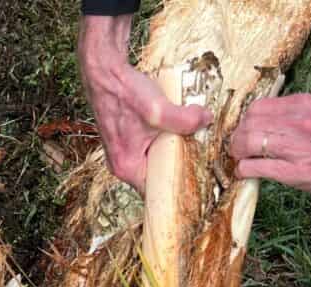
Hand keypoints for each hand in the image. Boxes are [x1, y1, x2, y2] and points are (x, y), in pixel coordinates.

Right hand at [78, 15, 212, 191]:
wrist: (104, 70)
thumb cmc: (123, 92)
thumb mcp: (158, 109)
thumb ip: (184, 119)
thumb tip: (206, 120)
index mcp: (127, 167)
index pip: (157, 192)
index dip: (178, 185)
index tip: (198, 178)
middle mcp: (122, 164)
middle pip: (157, 175)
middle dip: (178, 165)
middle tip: (199, 155)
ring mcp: (123, 152)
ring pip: (155, 159)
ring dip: (171, 150)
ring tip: (189, 140)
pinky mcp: (127, 139)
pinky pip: (150, 147)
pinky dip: (163, 140)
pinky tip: (174, 129)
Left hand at [229, 93, 310, 196]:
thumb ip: (289, 114)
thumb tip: (256, 120)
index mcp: (303, 105)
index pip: (257, 107)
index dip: (244, 121)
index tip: (243, 132)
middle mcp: (300, 122)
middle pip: (249, 124)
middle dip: (236, 138)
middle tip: (236, 149)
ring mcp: (299, 147)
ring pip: (250, 143)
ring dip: (237, 153)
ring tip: (240, 160)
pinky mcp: (299, 172)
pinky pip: (259, 167)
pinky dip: (245, 170)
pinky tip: (245, 173)